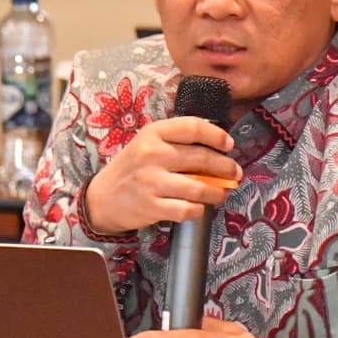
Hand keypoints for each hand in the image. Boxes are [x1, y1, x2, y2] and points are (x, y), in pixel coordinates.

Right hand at [84, 117, 240, 233]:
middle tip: (234, 173)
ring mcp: (151, 181)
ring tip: (221, 192)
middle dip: (225, 167)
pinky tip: (200, 207)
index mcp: (153, 133)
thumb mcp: (147, 144)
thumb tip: (218, 150)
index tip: (228, 144)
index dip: (216, 136)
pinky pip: (187, 209)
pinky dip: (199, 210)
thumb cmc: (132, 169)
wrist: (102, 198)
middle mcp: (152, 154)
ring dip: (217, 191)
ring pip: (199, 187)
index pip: (193, 127)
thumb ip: (176, 142)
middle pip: (201, 158)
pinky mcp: (151, 206)